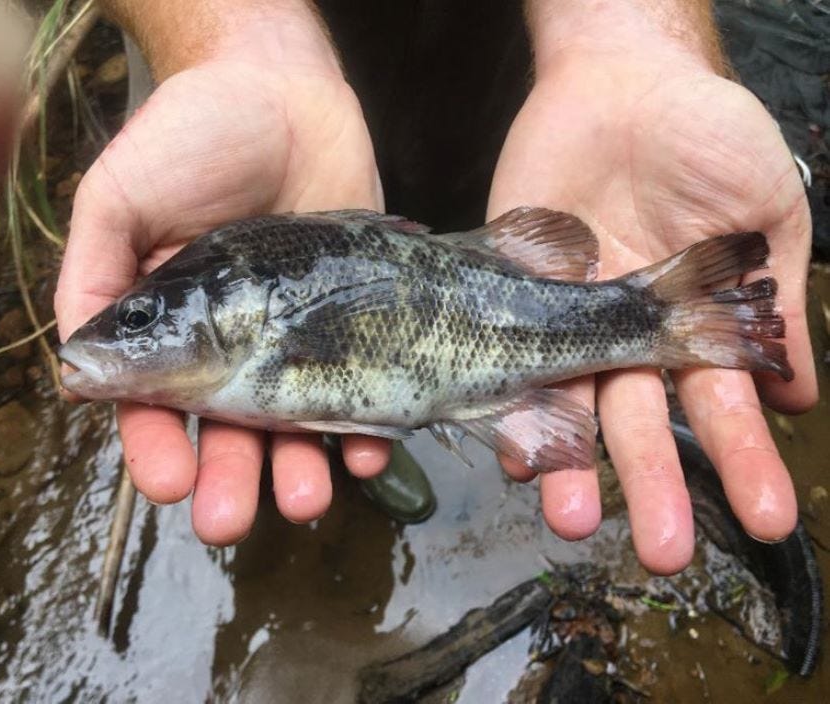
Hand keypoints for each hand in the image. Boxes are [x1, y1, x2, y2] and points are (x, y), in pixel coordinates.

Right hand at [54, 16, 391, 544]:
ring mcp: (295, 336)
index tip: (166, 482)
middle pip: (227, 429)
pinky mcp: (354, 320)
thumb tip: (76, 373)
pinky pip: (362, 383)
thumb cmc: (189, 137)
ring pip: (295, 420)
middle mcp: (230, 343)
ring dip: (298, 467)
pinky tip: (367, 452)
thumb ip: (95, 278)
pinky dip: (366, 423)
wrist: (283, 92)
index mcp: (166, 326)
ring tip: (306, 500)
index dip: (154, 446)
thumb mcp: (118, 198)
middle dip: (230, 479)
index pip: (154, 404)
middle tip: (231, 521)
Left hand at [489, 50, 816, 572]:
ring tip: (572, 520)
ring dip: (573, 467)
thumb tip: (800, 393)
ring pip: (569, 407)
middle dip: (656, 486)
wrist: (619, 80)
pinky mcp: (507, 296)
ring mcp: (562, 322)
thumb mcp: (765, 209)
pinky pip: (504, 360)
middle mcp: (626, 339)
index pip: (723, 407)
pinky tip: (514, 451)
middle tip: (664, 550)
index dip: (746, 462)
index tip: (767, 519)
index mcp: (693, 327)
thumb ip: (774, 297)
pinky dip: (509, 406)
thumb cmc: (708, 136)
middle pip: (642, 425)